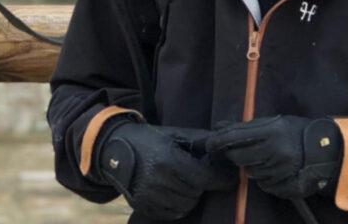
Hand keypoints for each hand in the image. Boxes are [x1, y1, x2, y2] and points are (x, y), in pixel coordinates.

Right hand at [95, 120, 236, 219]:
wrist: (115, 149)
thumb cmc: (150, 138)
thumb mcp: (174, 134)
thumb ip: (200, 140)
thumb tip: (223, 145)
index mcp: (168, 160)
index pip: (204, 178)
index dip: (221, 179)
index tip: (232, 179)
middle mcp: (159, 181)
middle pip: (196, 193)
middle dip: (202, 184)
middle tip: (198, 173)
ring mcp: (150, 197)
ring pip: (186, 206)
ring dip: (191, 195)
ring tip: (185, 181)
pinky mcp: (143, 207)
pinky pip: (172, 214)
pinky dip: (179, 205)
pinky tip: (175, 191)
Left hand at [205, 115, 341, 200]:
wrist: (328, 150)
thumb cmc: (298, 131)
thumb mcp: (275, 122)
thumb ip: (248, 126)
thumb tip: (220, 126)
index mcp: (272, 131)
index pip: (236, 137)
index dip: (219, 140)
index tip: (209, 143)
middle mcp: (275, 151)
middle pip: (240, 157)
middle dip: (235, 154)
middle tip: (236, 151)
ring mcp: (281, 170)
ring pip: (250, 172)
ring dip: (250, 165)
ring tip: (261, 157)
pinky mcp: (285, 185)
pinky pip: (264, 184)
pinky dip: (262, 177)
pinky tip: (270, 168)